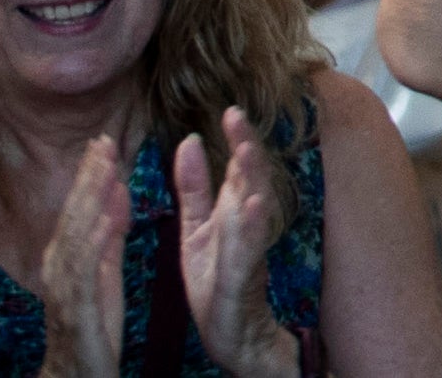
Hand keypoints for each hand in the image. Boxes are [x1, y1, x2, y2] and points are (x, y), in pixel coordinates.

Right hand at [31, 131, 129, 377]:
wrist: (78, 373)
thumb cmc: (92, 323)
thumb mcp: (105, 271)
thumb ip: (108, 233)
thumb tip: (115, 191)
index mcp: (68, 256)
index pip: (79, 208)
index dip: (90, 174)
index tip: (104, 138)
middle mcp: (60, 267)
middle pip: (74, 214)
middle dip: (88, 177)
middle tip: (103, 139)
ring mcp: (64, 287)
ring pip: (75, 236)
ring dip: (88, 201)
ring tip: (105, 168)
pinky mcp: (76, 309)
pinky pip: (84, 272)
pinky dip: (94, 243)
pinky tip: (107, 220)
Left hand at [172, 108, 288, 375]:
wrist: (231, 331)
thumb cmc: (216, 278)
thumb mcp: (196, 227)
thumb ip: (194, 187)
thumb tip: (188, 141)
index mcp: (233, 208)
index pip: (238, 165)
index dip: (236, 137)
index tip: (229, 109)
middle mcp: (246, 223)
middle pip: (249, 178)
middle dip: (245, 148)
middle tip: (238, 117)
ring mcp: (248, 248)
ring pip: (253, 208)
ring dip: (252, 180)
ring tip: (246, 152)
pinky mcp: (243, 276)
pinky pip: (248, 249)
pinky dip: (251, 228)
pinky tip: (251, 206)